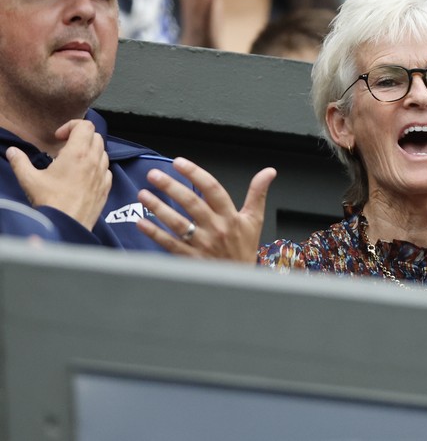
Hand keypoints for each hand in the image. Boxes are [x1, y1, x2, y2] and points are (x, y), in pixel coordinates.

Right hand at [7, 119, 110, 229]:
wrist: (67, 224)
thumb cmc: (50, 202)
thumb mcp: (29, 179)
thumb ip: (20, 161)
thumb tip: (13, 151)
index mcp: (78, 153)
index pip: (85, 126)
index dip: (72, 126)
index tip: (59, 138)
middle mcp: (94, 161)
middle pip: (95, 136)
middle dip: (80, 138)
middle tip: (64, 150)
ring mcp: (103, 174)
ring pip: (103, 152)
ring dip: (89, 152)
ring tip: (72, 163)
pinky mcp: (106, 187)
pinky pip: (106, 169)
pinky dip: (96, 167)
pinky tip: (82, 176)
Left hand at [135, 157, 275, 262]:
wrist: (239, 281)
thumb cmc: (244, 248)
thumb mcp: (255, 219)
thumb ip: (258, 193)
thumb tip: (269, 172)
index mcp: (231, 216)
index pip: (213, 189)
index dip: (195, 174)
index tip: (179, 162)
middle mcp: (216, 229)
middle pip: (192, 203)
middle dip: (171, 187)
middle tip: (154, 174)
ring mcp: (201, 244)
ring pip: (177, 223)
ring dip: (158, 207)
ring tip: (143, 194)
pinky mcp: (189, 258)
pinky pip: (169, 244)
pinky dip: (154, 233)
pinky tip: (141, 221)